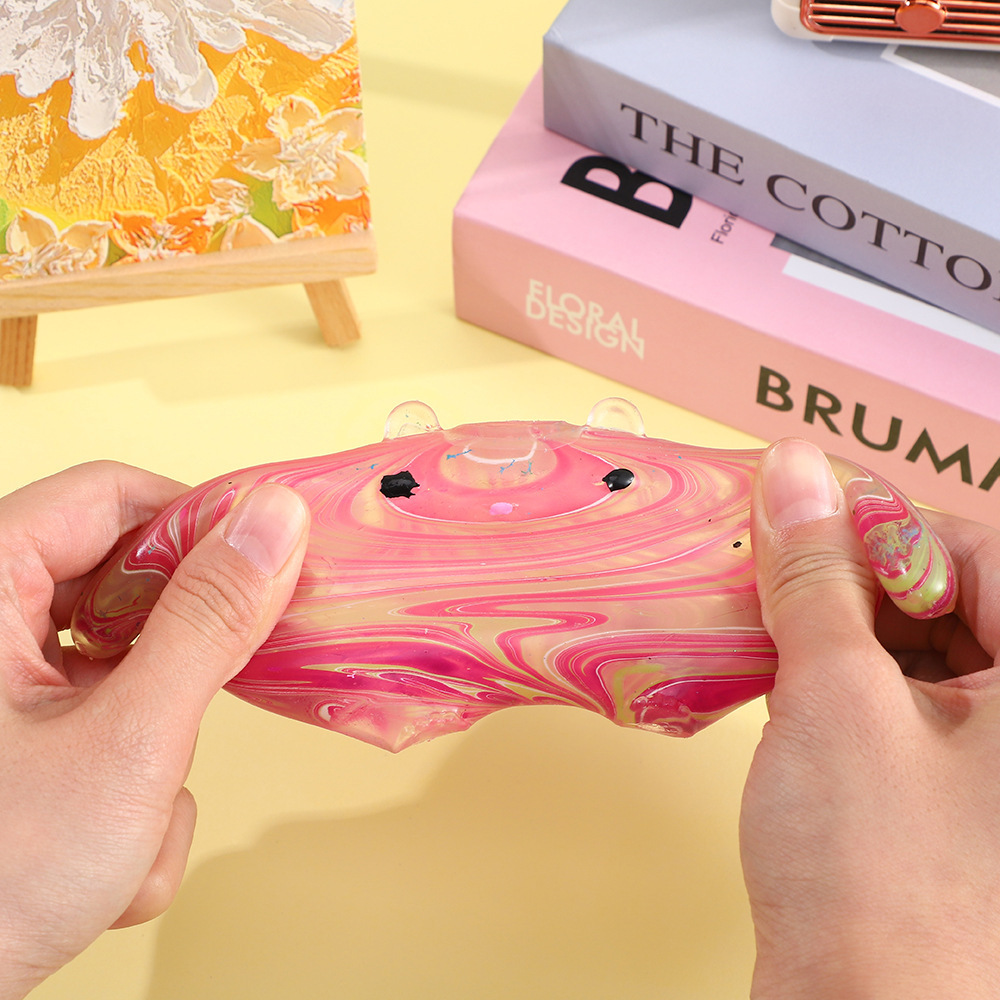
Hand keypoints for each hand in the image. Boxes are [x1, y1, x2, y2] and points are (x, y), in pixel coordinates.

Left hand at [0, 462, 308, 999]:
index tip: (269, 561)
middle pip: (124, 585)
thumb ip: (209, 621)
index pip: (108, 495)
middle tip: (208, 707)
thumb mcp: (126, 743)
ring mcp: (8, 691)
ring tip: (137, 821)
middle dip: (181, 670)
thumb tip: (275, 522)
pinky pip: (113, 722)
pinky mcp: (27, 739)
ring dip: (161, 751)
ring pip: (131, 668)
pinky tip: (112, 854)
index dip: (198, 519)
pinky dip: (136, 787)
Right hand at [740, 438, 999, 998]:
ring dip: (844, 635)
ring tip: (773, 644)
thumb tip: (794, 472)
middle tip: (774, 586)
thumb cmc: (875, 880)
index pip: (985, 550)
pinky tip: (793, 697)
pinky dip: (850, 687)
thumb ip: (815, 575)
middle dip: (857, 585)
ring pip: (927, 654)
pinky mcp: (962, 805)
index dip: (886, 528)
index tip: (801, 528)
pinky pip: (911, 708)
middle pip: (956, 600)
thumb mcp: (835, 699)